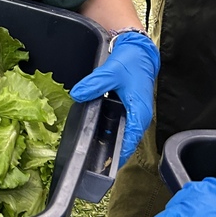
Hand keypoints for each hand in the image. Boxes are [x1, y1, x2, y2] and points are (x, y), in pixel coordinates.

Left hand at [69, 29, 159, 165]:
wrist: (139, 51)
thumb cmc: (130, 63)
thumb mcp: (110, 72)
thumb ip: (93, 84)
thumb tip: (77, 94)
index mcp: (139, 113)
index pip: (129, 141)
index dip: (117, 154)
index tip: (103, 166)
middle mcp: (140, 117)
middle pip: (126, 141)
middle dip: (111, 151)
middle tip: (91, 161)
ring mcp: (136, 114)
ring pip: (122, 134)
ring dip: (110, 141)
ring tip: (90, 150)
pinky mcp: (130, 109)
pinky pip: (120, 124)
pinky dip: (109, 129)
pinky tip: (95, 130)